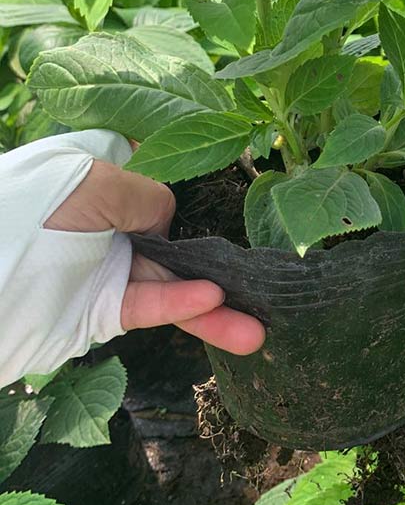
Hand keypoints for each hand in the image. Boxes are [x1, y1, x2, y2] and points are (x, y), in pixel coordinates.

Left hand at [46, 159, 265, 355]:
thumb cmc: (38, 203)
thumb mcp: (103, 179)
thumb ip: (151, 196)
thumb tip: (169, 223)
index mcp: (105, 178)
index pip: (161, 182)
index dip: (198, 191)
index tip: (238, 200)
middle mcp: (111, 221)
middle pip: (178, 239)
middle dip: (220, 260)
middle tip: (266, 283)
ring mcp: (109, 266)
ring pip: (174, 283)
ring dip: (216, 304)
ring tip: (259, 327)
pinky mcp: (101, 309)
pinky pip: (150, 305)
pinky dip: (181, 305)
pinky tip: (214, 304)